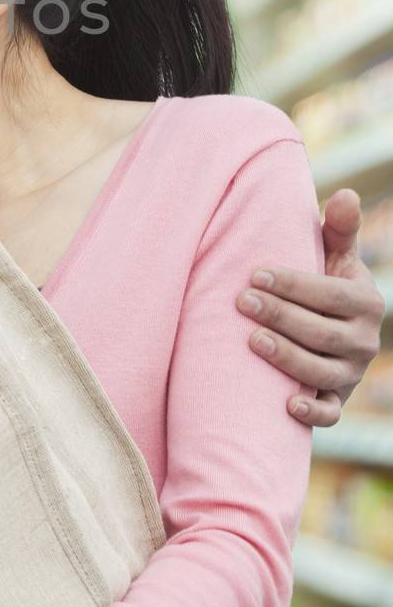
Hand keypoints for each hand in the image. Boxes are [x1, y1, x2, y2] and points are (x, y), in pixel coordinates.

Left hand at [238, 188, 384, 427]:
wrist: (331, 330)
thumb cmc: (324, 284)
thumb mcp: (335, 256)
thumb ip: (338, 229)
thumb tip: (348, 193)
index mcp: (364, 302)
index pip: (329, 294)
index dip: (293, 284)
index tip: (255, 273)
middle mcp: (364, 341)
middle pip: (322, 333)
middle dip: (281, 316)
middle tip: (241, 302)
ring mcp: (351, 374)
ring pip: (322, 372)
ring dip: (288, 358)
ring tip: (252, 341)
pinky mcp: (338, 400)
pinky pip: (330, 414)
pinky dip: (312, 412)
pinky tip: (287, 405)